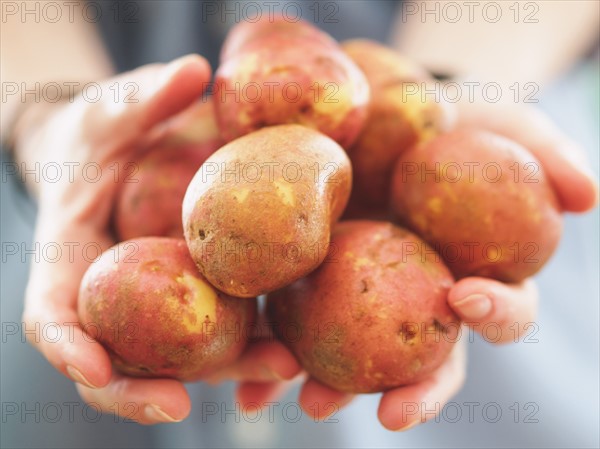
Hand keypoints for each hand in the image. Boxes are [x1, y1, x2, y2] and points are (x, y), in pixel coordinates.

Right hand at [18, 54, 300, 423]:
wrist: (122, 155)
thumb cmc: (101, 136)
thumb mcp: (110, 112)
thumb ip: (141, 98)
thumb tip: (191, 71)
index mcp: (72, 259)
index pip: (53, 314)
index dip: (66, 346)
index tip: (89, 369)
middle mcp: (114, 295)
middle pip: (120, 357)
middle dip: (145, 389)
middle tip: (183, 406)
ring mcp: (159, 302)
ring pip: (183, 355)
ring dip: (228, 372)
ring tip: (280, 370)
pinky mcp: (200, 294)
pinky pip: (224, 327)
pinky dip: (254, 345)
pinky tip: (298, 345)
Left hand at [296, 101, 597, 429]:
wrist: (386, 108)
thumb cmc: (456, 122)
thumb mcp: (503, 126)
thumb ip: (544, 156)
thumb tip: (592, 196)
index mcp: (472, 274)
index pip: (497, 311)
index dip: (494, 316)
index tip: (468, 301)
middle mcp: (418, 299)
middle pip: (423, 358)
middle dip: (409, 389)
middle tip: (387, 413)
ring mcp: (362, 297)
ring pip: (353, 355)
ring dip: (332, 385)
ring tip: (305, 401)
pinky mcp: (311, 283)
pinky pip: (293, 324)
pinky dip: (273, 355)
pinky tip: (248, 383)